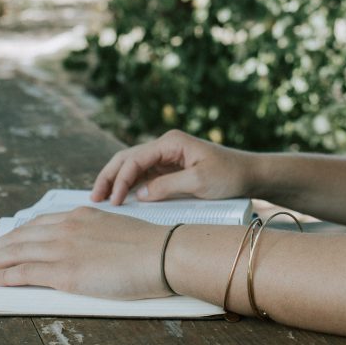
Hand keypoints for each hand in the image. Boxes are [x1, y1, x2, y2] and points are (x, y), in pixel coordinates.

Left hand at [0, 207, 170, 299]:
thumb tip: (87, 249)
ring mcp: (64, 249)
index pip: (39, 224)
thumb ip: (95, 235)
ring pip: (17, 252)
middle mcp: (67, 228)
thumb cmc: (150, 246)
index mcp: (81, 215)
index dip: (18, 233)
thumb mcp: (117, 229)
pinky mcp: (65, 272)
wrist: (163, 253)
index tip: (6, 239)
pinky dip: (4, 275)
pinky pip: (25, 273)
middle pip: (21, 236)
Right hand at [91, 129, 254, 204]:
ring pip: (132, 166)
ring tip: (101, 199)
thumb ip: (168, 186)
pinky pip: (144, 176)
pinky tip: (120, 198)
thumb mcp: (200, 183)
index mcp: (171, 143)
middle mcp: (165, 146)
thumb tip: (140, 195)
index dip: (120, 180)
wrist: (250, 175)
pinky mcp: (170, 169)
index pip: (135, 159)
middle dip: (109, 177)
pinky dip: (129, 186)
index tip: (114, 201)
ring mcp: (166, 157)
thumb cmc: (230, 175)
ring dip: (116, 181)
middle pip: (127, 158)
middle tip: (94, 197)